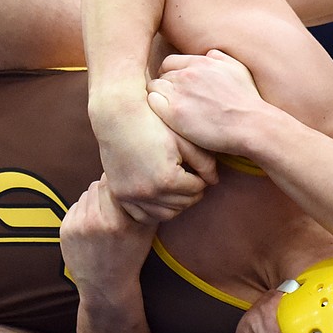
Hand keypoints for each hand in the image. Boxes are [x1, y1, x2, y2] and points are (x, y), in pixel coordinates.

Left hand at [60, 177, 157, 296]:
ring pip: (86, 194)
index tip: (124, 186)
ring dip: (95, 200)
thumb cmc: (130, 255)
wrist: (105, 285)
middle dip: (106, 191)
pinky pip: (75, 206)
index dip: (119, 183)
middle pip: (98, 185)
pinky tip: (92, 227)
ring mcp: (77, 226)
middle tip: (114, 202)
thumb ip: (143, 203)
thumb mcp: (146, 231)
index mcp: (118, 221)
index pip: (112, 183)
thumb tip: (138, 175)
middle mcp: (95, 222)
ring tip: (105, 217)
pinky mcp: (65, 230)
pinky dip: (84, 211)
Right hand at [91, 88, 217, 225]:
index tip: (198, 171)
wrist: (117, 117)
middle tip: (190, 180)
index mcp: (168, 179)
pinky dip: (154, 210)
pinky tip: (159, 196)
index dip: (201, 179)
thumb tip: (214, 181)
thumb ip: (204, 162)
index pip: (197, 189)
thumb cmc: (153, 122)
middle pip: (183, 204)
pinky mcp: (120, 195)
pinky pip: (142, 215)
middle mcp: (149, 193)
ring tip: (177, 188)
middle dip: (191, 192)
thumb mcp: (184, 140)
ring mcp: (132, 196)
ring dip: (175, 204)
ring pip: (165, 214)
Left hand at [147, 49, 268, 154]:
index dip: (169, 74)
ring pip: (154, 88)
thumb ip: (220, 58)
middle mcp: (187, 74)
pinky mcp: (174, 113)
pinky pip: (152, 103)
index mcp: (201, 63)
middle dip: (164, 87)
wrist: (251, 124)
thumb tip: (208, 54)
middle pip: (161, 75)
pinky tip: (163, 116)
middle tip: (170, 101)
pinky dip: (155, 108)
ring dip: (158, 97)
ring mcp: (179, 93)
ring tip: (166, 110)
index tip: (173, 86)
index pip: (170, 62)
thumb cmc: (247, 100)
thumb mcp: (238, 69)